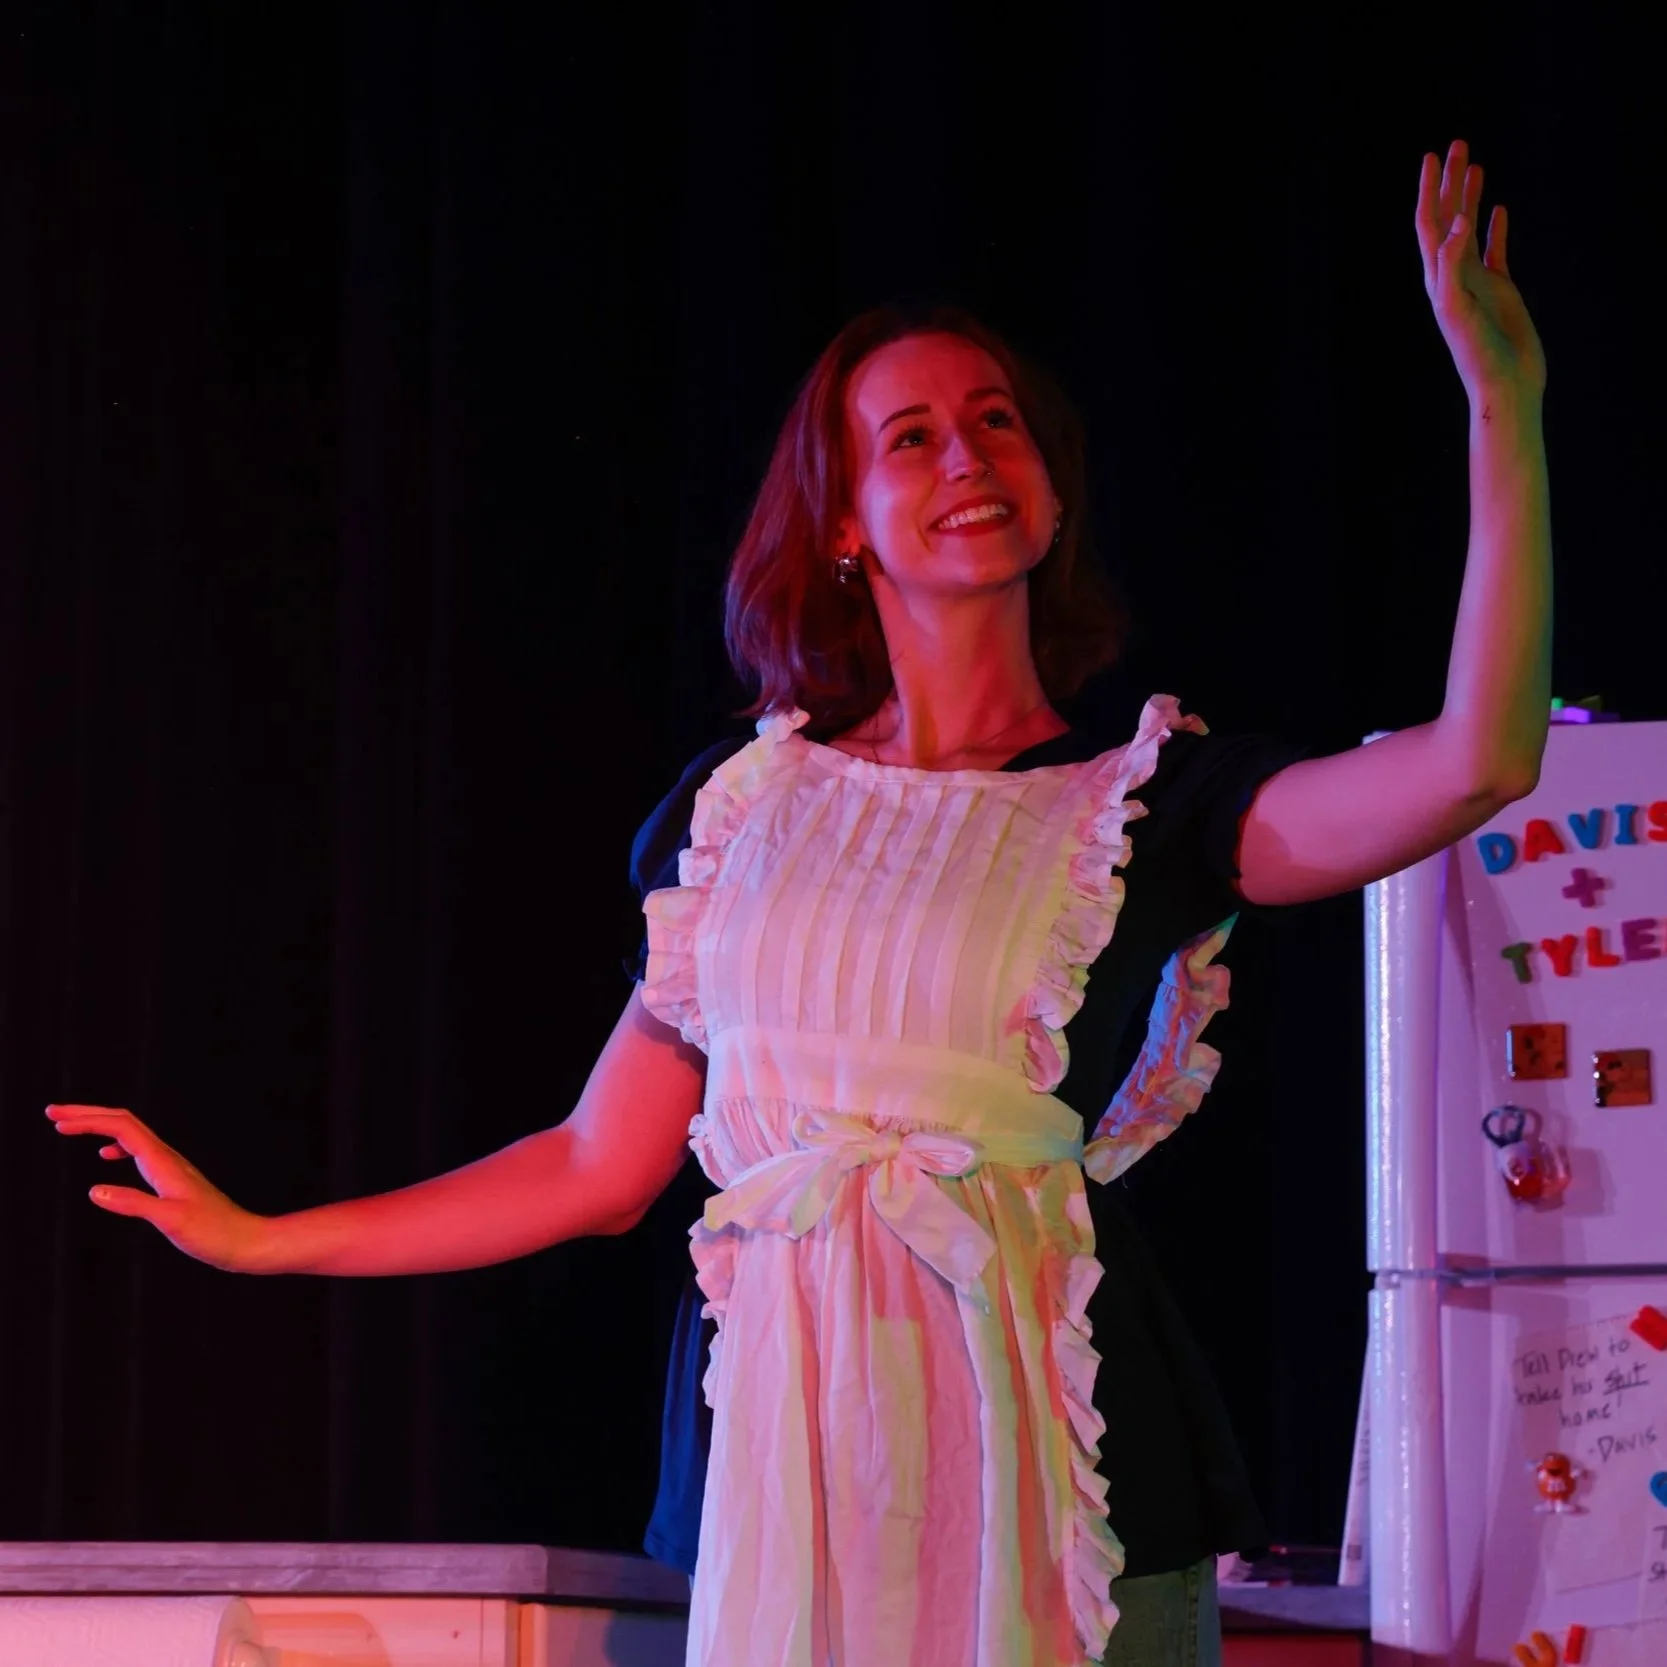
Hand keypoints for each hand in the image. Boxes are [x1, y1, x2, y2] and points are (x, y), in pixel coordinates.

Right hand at [46, 1103, 272, 1272]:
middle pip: (124, 1123)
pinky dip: (117, 1146)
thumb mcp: (169, 1220)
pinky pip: (139, 1152)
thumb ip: (133, 1204)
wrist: (244, 1240)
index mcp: (163, 1163)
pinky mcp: (171, 1181)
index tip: (56, 1120)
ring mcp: (170, 1168)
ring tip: (70, 1128)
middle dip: (88, 1114)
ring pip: (131, 1135)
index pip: (121, 1127)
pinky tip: (106, 1156)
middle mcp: (167, 1159)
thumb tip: (94, 1190)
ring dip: (99, 1127)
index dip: (88, 1120)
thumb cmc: (212, 1232)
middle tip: (53, 1112)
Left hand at [1416, 139, 1546, 400]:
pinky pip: (1495, 249)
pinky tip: (1498, 209)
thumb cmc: (1477, 353)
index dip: (1430, 190)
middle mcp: (1452, 275)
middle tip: (1457, 144)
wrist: (1505, 382)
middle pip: (1448, 218)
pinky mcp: (1499, 289)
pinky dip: (1496, 227)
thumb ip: (1453, 268)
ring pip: (1470, 228)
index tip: (1432, 157)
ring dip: (1470, 197)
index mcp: (1437, 277)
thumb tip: (1456, 226)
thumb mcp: (1459, 308)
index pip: (1429, 224)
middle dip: (1450, 181)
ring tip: (1476, 164)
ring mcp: (1477, 280)